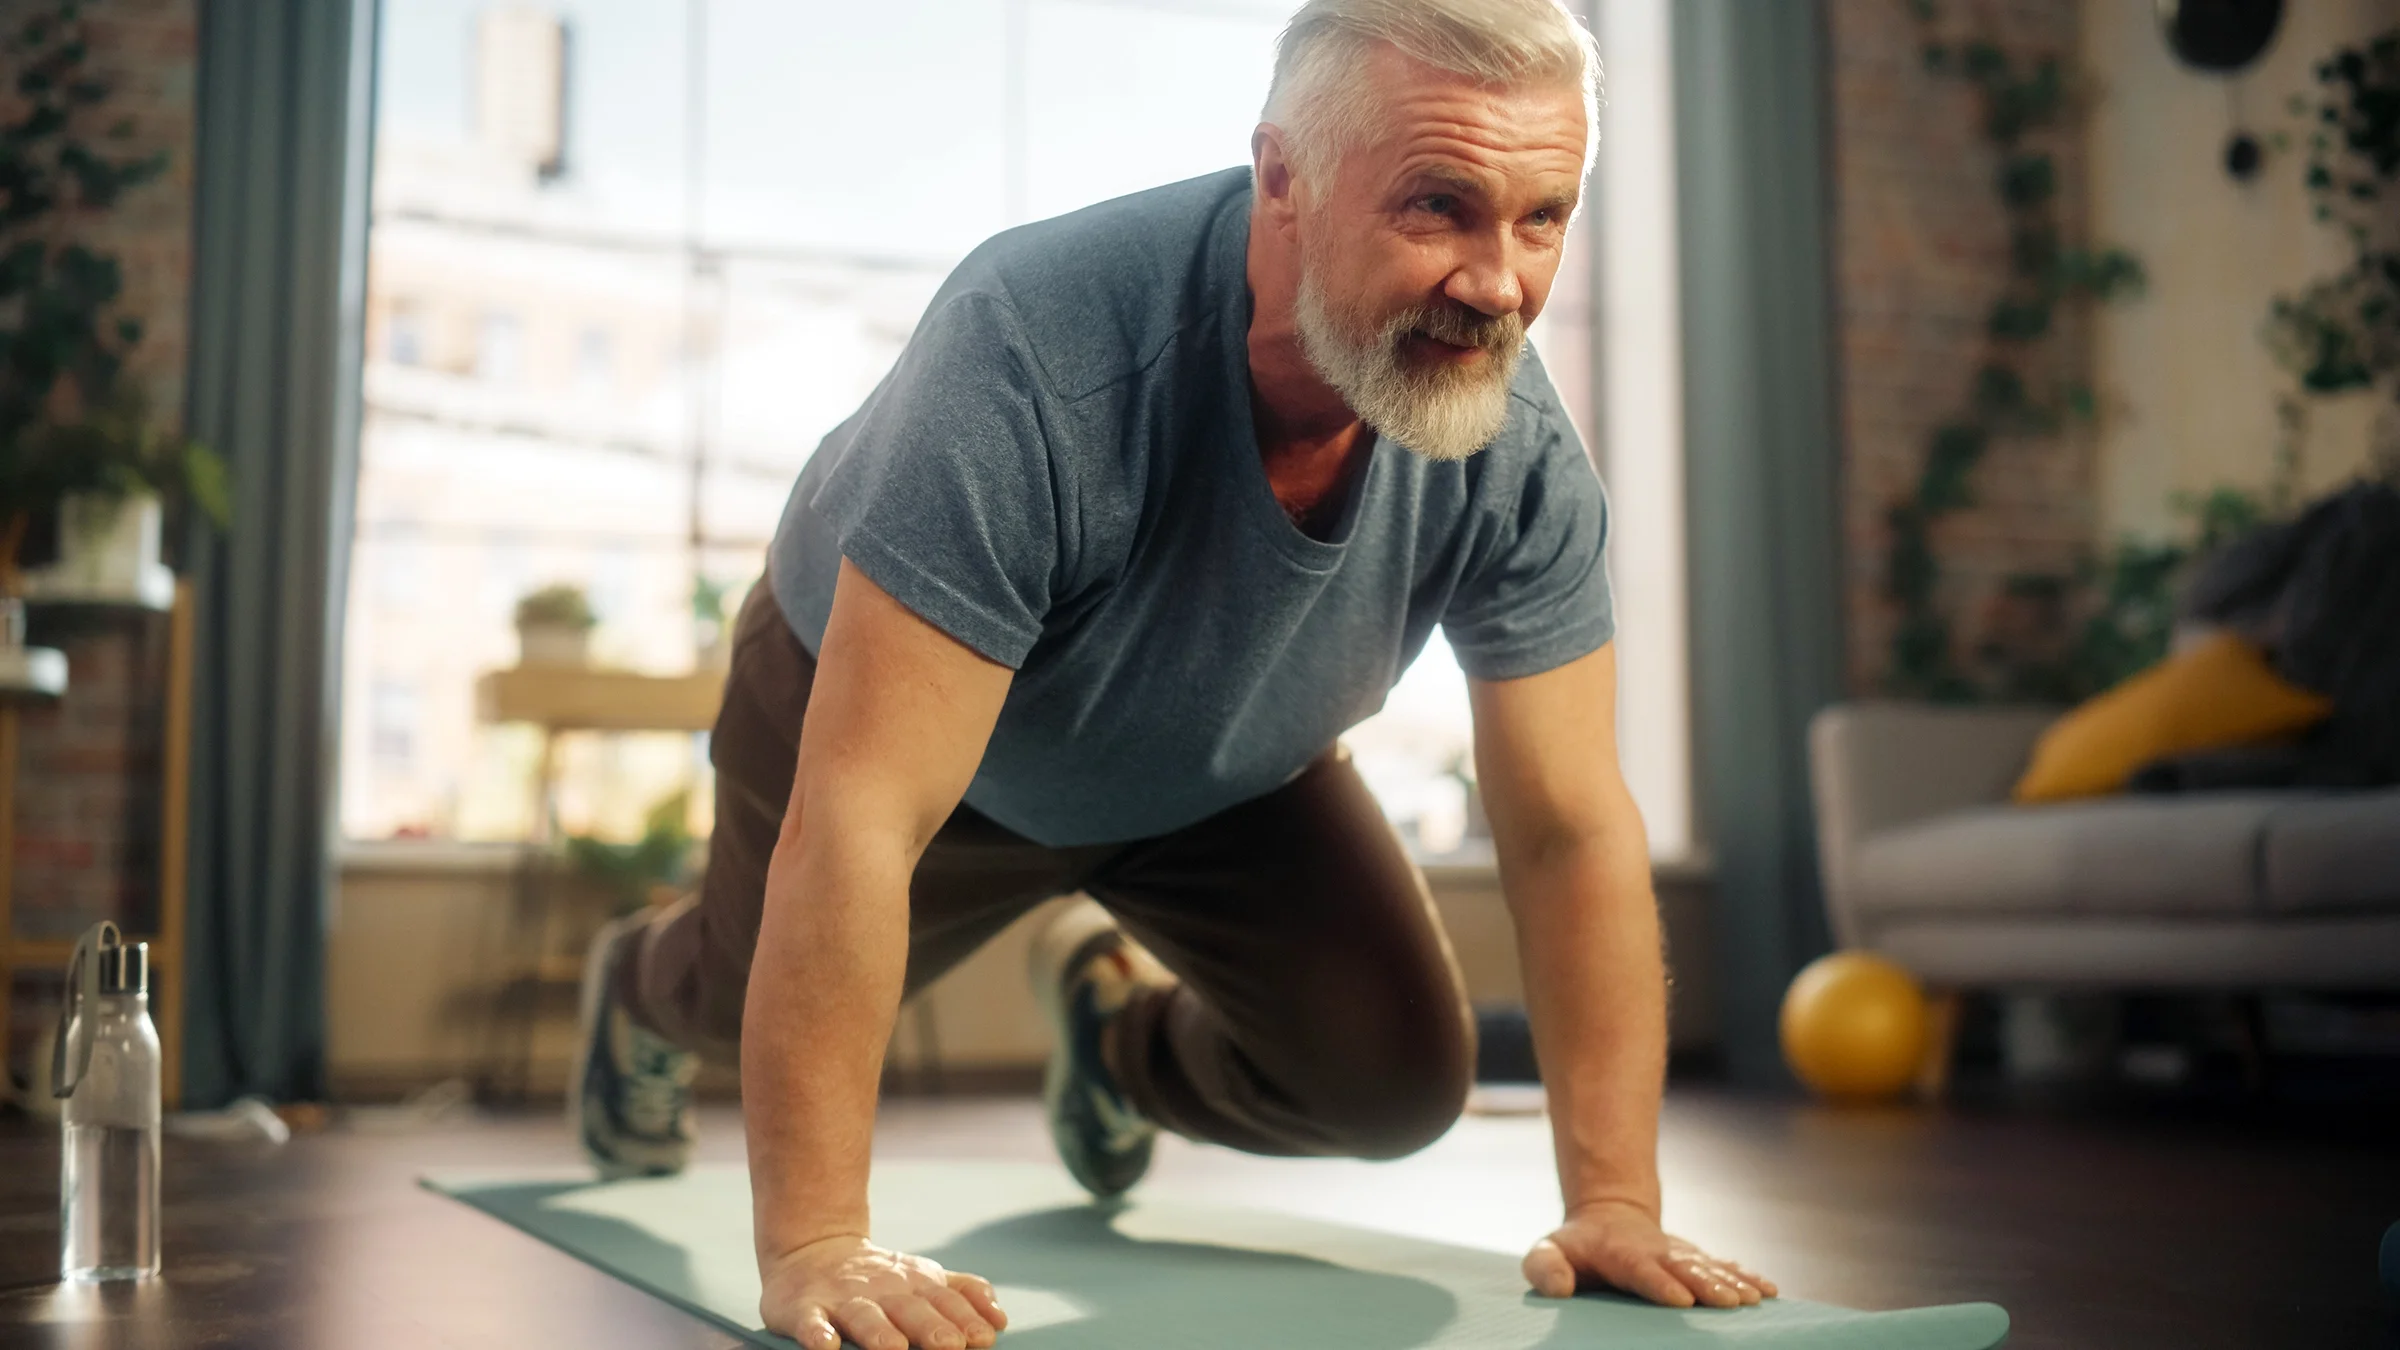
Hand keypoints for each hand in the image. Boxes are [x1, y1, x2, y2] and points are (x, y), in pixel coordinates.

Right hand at [759, 1234, 1007, 1349]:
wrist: (812, 1250)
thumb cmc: (880, 1277)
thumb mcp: (924, 1277)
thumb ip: (963, 1293)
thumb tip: (1000, 1319)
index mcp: (915, 1284)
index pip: (945, 1302)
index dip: (965, 1319)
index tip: (984, 1338)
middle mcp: (883, 1290)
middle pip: (909, 1309)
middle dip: (930, 1327)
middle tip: (951, 1346)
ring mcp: (843, 1298)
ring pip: (863, 1315)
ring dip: (879, 1332)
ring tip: (893, 1349)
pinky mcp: (805, 1308)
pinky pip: (810, 1322)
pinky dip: (817, 1333)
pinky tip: (826, 1346)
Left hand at [1522, 1200, 1777, 1308]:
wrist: (1609, 1217)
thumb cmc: (1575, 1247)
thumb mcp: (1548, 1251)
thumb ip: (1545, 1267)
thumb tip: (1559, 1288)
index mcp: (1620, 1254)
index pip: (1640, 1270)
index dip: (1660, 1283)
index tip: (1680, 1298)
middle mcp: (1656, 1253)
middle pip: (1684, 1269)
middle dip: (1708, 1285)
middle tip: (1731, 1302)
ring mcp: (1679, 1255)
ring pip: (1709, 1268)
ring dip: (1733, 1282)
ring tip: (1756, 1298)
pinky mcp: (1695, 1260)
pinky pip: (1724, 1267)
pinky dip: (1746, 1276)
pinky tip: (1768, 1290)